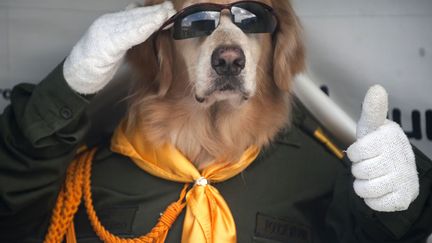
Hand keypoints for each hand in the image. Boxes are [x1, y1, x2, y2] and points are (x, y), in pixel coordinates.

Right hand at [63, 1, 175, 93]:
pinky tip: (153, 26)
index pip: (133, 14)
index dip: (150, 11)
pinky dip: (142, 30)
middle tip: (170, 8)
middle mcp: (106, 23)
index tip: (166, 8)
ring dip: (151, 18)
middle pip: (134, 16)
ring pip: (132, 23)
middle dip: (153, 12)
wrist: (76, 75)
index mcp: (109, 23)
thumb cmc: (94, 63)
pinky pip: (128, 36)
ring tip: (165, 14)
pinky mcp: (106, 45)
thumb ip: (125, 35)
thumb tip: (144, 24)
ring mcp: (104, 32)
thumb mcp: (112, 45)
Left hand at [347, 85, 418, 211]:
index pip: (356, 152)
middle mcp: (400, 157)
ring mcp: (403, 178)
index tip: (364, 150)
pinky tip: (380, 190)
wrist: (402, 172)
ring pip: (363, 188)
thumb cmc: (380, 146)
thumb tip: (376, 88)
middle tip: (369, 165)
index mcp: (390, 137)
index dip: (355, 153)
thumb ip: (372, 111)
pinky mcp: (403, 198)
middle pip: (358, 171)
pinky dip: (371, 199)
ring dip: (362, 185)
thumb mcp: (373, 128)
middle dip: (358, 169)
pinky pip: (373, 203)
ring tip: (372, 177)